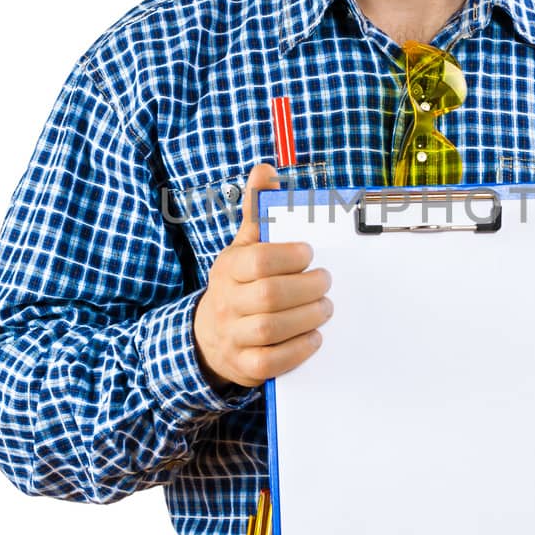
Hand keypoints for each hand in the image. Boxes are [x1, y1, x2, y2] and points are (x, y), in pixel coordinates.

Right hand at [192, 163, 333, 388]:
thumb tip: (265, 169)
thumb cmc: (238, 283)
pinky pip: (270, 362)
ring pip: (270, 329)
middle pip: (269, 296)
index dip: (289, 257)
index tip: (309, 254)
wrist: (209, 335)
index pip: (257, 260)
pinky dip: (298, 350)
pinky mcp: (245, 365)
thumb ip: (257, 211)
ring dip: (307, 317)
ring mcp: (233, 336)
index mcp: (229, 268)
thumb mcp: (243, 246)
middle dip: (306, 289)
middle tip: (325, 282)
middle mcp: (226, 302)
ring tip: (325, 307)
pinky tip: (314, 337)